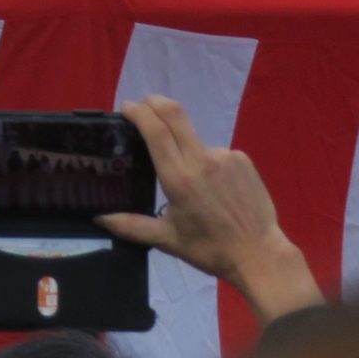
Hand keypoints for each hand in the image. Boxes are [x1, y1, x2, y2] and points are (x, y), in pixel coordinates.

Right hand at [99, 94, 322, 326]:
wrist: (259, 254)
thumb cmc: (210, 249)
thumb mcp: (167, 240)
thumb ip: (131, 226)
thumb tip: (99, 218)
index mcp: (179, 178)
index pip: (155, 131)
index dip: (138, 112)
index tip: (126, 107)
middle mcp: (201, 160)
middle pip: (174, 115)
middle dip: (154, 103)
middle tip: (142, 106)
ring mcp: (225, 156)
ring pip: (195, 139)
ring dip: (184, 147)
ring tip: (191, 182)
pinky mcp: (242, 159)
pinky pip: (216, 153)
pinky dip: (207, 163)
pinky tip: (214, 187)